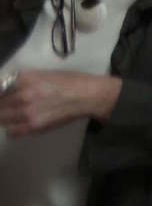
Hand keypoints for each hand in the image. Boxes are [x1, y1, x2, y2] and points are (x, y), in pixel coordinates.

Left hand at [0, 70, 120, 136]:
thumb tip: (7, 87)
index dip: (0, 93)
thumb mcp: (43, 74)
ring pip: (1, 118)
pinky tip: (18, 124)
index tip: (3, 96)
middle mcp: (22, 95)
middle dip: (1, 105)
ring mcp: (26, 112)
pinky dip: (11, 129)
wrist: (88, 96)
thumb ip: (23, 80)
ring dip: (4, 116)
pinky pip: (11, 131)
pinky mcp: (33, 126)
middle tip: (6, 106)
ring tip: (11, 115)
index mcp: (25, 79)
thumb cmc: (69, 81)